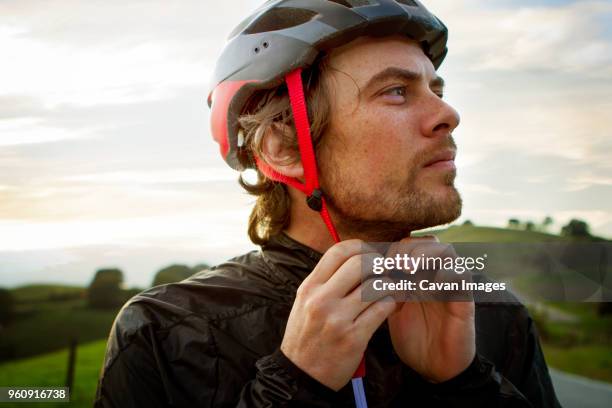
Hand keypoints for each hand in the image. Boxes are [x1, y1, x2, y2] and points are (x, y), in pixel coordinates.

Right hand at [281, 240, 395, 390]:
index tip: (369, 254)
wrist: (300, 375)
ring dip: (388, 285)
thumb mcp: (305, 302)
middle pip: (360, 263)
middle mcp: (321, 299)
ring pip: (376, 285)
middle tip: (384, 271)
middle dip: (378, 264)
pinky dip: (391, 303)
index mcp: (309, 287)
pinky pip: (383, 308)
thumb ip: (325, 281)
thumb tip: (353, 258)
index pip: (338, 251)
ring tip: (387, 291)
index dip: (360, 247)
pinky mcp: (354, 337)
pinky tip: (388, 306)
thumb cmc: (306, 336)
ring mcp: (338, 319)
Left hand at [386, 236, 475, 382]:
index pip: (410, 245)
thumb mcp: (392, 308)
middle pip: (429, 242)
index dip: (394, 248)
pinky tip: (427, 285)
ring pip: (447, 252)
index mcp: (418, 276)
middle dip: (409, 248)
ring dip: (426, 255)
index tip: (379, 263)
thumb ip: (384, 289)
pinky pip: (462, 276)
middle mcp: (436, 276)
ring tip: (407, 269)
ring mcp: (451, 286)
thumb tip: (363, 271)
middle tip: (393, 263)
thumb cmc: (412, 337)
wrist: (434, 368)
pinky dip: (446, 273)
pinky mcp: (464, 300)